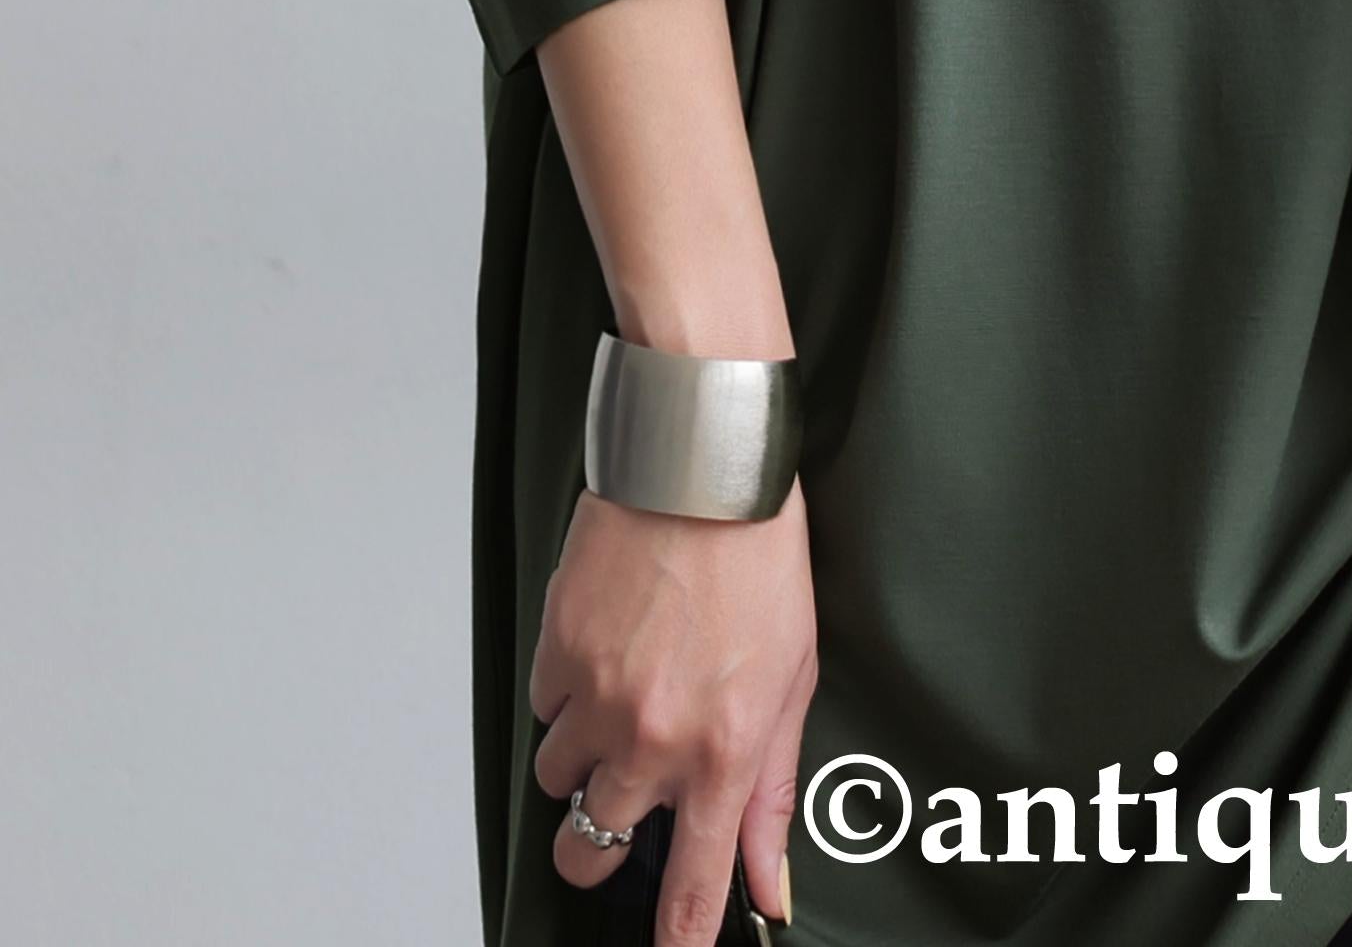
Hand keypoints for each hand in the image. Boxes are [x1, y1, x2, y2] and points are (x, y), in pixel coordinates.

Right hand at [529, 476, 816, 944]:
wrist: (701, 468)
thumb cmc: (759, 561)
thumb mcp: (793, 680)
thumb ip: (773, 791)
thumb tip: (771, 882)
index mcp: (721, 752)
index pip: (687, 887)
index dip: (675, 939)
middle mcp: (651, 736)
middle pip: (590, 847)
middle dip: (598, 845)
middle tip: (619, 807)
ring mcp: (595, 694)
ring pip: (557, 777)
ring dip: (583, 758)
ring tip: (623, 698)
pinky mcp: (556, 648)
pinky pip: (542, 705)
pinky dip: (565, 694)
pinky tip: (606, 650)